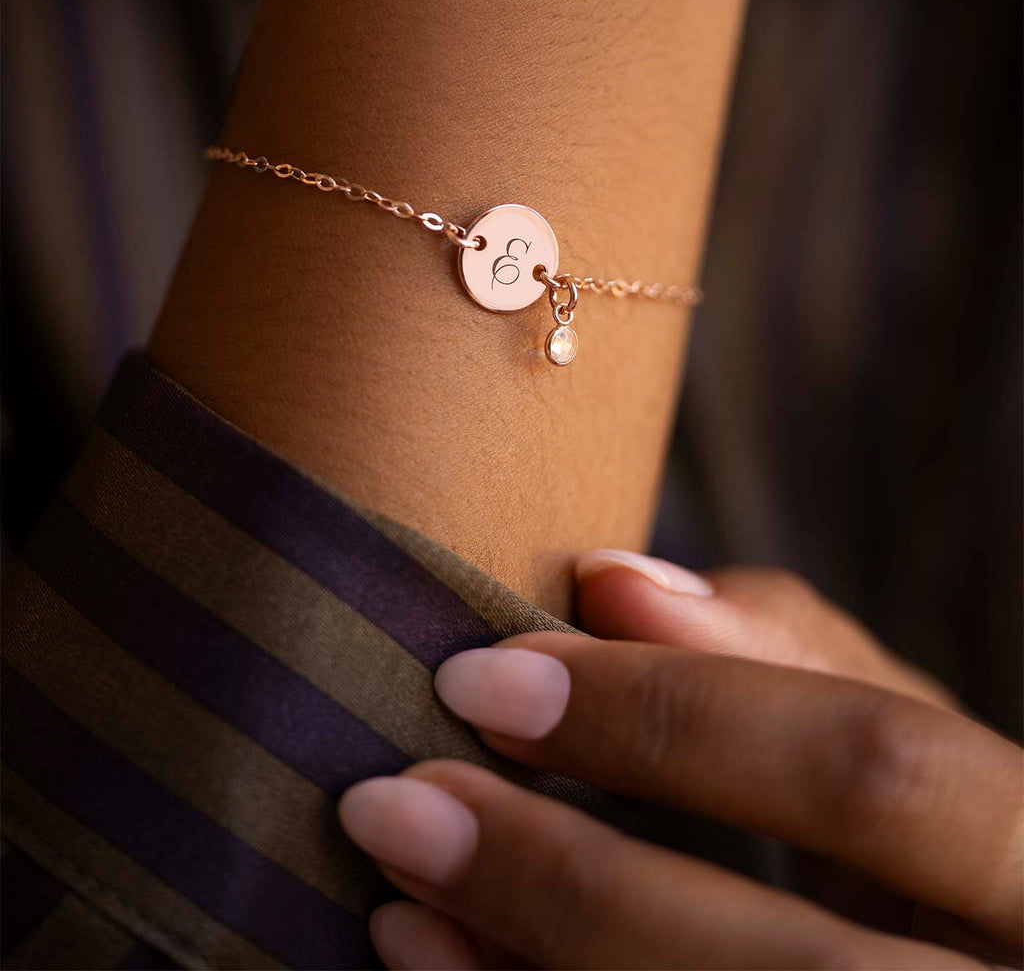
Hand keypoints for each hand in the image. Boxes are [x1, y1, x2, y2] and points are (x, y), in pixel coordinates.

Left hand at [340, 555, 1022, 968]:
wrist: (952, 965)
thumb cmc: (940, 853)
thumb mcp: (909, 743)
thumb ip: (783, 651)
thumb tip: (609, 581)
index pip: (876, 772)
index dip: (675, 715)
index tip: (487, 675)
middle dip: (572, 884)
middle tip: (399, 801)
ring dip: (535, 969)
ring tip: (396, 899)